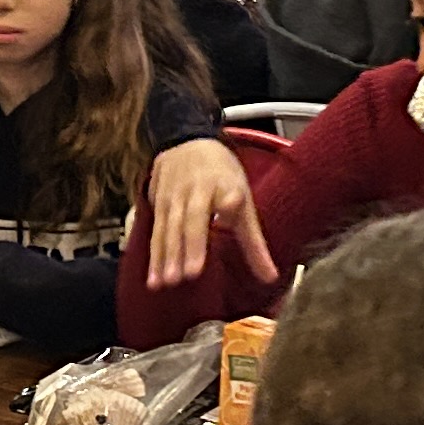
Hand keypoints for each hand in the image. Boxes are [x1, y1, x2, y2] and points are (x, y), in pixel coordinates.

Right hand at [141, 135, 270, 289]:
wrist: (187, 142)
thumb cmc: (221, 177)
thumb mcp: (242, 200)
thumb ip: (253, 242)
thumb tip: (270, 278)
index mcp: (224, 186)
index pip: (229, 193)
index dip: (230, 200)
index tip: (232, 204)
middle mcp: (197, 190)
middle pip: (193, 218)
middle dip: (191, 245)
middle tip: (190, 273)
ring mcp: (174, 196)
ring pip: (169, 228)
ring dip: (167, 255)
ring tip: (168, 282)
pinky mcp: (157, 204)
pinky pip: (155, 233)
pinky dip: (153, 256)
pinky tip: (153, 279)